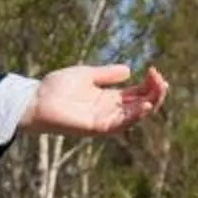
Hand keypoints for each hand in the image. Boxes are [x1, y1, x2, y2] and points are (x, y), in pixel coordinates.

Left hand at [25, 63, 168, 137]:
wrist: (35, 100)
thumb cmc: (56, 87)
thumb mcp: (87, 75)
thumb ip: (107, 74)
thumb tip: (129, 70)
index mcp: (108, 98)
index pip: (137, 94)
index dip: (149, 84)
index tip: (154, 70)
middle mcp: (109, 110)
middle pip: (140, 105)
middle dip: (154, 93)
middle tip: (161, 79)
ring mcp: (104, 119)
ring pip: (134, 116)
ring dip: (149, 103)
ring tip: (159, 89)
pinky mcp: (96, 127)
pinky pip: (120, 124)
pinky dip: (134, 116)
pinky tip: (145, 105)